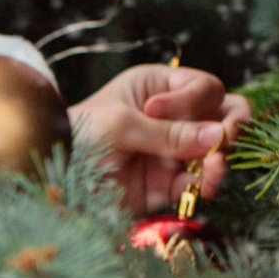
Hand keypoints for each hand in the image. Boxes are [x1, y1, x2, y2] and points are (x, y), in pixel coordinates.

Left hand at [66, 59, 249, 216]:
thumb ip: (169, 133)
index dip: (193, 100)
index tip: (155, 111)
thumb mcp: (121, 126)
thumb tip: (218, 136)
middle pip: (224, 116)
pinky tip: (201, 189)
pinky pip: (197, 183)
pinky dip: (203, 185)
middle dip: (229, 128)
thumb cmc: (78, 136)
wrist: (49, 179)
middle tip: (223, 141)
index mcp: (159, 88)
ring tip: (212, 172)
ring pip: (216, 152)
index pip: (204, 88)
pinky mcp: (166, 184)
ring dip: (220, 160)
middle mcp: (173, 117)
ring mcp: (172, 152)